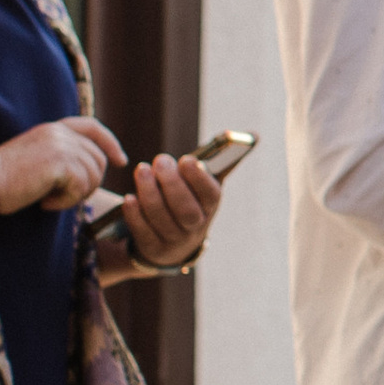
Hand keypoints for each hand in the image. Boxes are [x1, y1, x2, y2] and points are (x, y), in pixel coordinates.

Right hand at [0, 116, 122, 215]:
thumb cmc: (2, 179)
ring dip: (75, 196)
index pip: (92, 127)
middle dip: (91, 183)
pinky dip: (65, 203)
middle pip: (98, 159)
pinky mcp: (60, 163)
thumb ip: (59, 156)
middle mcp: (59, 133)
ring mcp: (61, 146)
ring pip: (92, 176)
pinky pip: (80, 188)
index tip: (120, 160)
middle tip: (66, 197)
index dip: (110, 143)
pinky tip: (44, 204)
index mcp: (53, 128)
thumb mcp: (35, 157)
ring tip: (50, 200)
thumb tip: (89, 170)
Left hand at [99, 153, 226, 280]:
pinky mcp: (154, 249)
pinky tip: (129, 198)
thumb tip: (254, 135)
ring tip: (142, 170)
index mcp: (210, 208)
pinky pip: (144, 233)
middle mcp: (196, 228)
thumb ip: (219, 163)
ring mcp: (175, 241)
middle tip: (161, 160)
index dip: (199, 179)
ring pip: (162, 220)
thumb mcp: (204, 185)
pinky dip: (135, 215)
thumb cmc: (190, 201)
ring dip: (150, 193)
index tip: (187, 160)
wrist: (174, 242)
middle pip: (187, 211)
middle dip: (172, 184)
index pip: (211, 196)